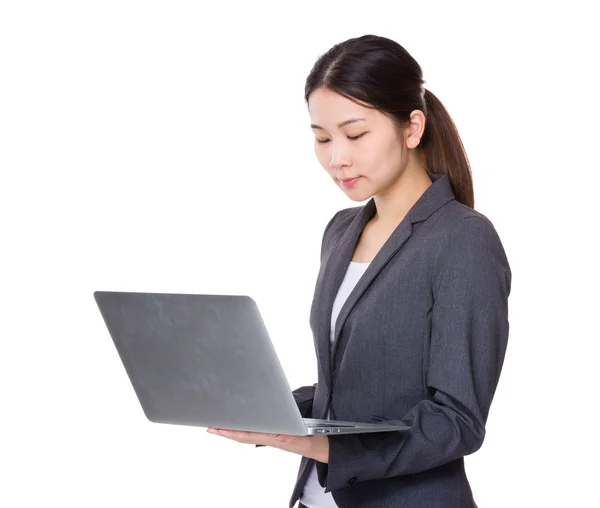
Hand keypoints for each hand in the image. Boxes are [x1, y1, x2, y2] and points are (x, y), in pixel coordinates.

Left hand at [206, 427, 328, 462]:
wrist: (330, 449)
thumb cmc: (321, 443)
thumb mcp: (309, 441)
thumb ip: (294, 440)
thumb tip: (277, 436)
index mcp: (277, 439)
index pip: (248, 435)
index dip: (231, 432)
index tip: (217, 427)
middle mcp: (274, 438)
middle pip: (245, 435)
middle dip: (227, 431)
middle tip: (210, 425)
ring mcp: (277, 437)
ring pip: (251, 434)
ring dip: (235, 430)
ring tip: (221, 424)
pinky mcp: (282, 434)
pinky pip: (260, 431)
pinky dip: (248, 428)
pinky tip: (244, 424)